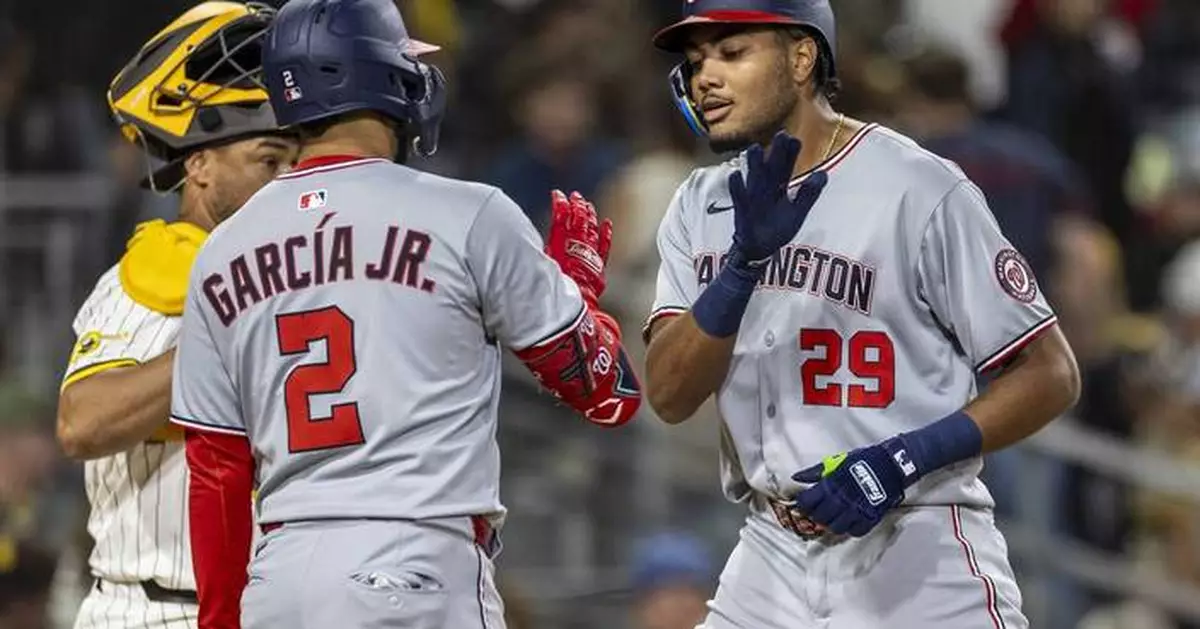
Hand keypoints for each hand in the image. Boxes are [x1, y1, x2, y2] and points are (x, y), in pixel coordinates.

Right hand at [545, 190, 612, 307]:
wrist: (575, 309)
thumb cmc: (553, 292)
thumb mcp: (540, 267)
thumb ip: (539, 252)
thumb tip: (527, 241)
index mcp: (560, 245)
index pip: (561, 217)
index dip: (560, 204)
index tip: (557, 194)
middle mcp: (577, 247)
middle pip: (579, 220)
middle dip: (577, 205)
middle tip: (575, 195)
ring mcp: (590, 256)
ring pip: (592, 229)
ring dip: (590, 215)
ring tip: (587, 205)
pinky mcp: (599, 266)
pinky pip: (605, 246)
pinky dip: (606, 233)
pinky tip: (607, 223)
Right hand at [728, 131, 827, 265]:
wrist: (759, 249)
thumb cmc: (778, 228)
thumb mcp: (797, 212)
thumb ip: (809, 194)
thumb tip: (823, 173)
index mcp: (780, 186)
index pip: (786, 166)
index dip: (790, 154)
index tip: (795, 140)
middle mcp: (766, 188)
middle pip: (771, 167)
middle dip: (776, 152)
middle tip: (781, 134)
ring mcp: (753, 197)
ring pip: (754, 177)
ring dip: (754, 164)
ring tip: (754, 148)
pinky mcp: (742, 210)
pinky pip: (739, 197)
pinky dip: (737, 187)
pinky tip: (735, 174)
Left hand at [790, 436, 913, 537]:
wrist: (891, 464)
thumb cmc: (862, 461)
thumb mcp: (836, 461)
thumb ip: (815, 472)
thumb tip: (797, 477)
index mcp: (831, 484)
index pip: (807, 502)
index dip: (803, 504)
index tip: (804, 503)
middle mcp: (841, 500)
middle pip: (820, 518)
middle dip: (816, 515)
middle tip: (818, 511)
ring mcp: (856, 511)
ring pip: (836, 528)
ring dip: (832, 524)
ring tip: (834, 517)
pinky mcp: (870, 518)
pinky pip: (855, 532)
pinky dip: (851, 529)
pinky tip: (850, 521)